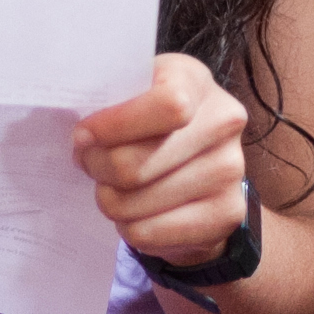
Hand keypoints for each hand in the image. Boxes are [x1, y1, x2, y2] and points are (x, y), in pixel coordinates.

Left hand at [76, 55, 255, 263]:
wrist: (200, 164)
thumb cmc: (150, 123)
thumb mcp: (131, 96)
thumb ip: (107, 106)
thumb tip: (84, 141)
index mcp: (194, 80)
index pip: (166, 105)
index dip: (114, 126)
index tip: (83, 136)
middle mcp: (223, 122)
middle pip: (136, 164)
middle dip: (98, 169)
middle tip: (91, 165)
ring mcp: (231, 171)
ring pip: (134, 204)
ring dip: (110, 200)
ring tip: (115, 189)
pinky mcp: (227, 214)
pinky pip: (147, 233)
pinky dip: (128, 227)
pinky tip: (137, 212)